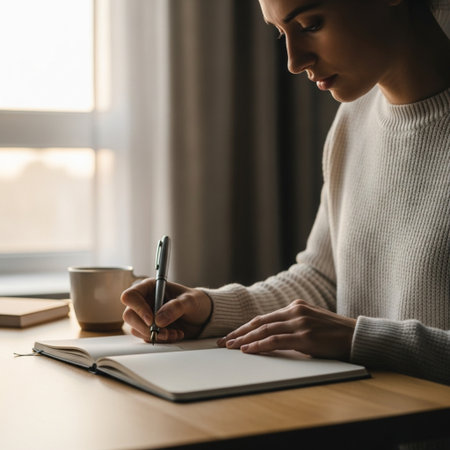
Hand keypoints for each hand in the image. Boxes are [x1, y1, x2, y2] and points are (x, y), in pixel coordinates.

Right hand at [121, 279, 211, 342]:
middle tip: (164, 331)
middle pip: (129, 316)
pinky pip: (146, 338)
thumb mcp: (190, 301)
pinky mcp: (150, 328)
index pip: (131, 296)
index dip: (138, 308)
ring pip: (136, 329)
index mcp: (151, 287)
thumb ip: (176, 307)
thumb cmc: (196, 301)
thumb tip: (159, 319)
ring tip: (174, 332)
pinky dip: (160, 340)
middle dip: (146, 327)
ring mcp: (146, 316)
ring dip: (155, 335)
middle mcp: (145, 301)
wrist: (204, 316)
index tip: (152, 319)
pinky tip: (174, 334)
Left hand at [218, 299, 355, 360]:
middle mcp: (295, 311)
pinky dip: (259, 345)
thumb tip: (272, 336)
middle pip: (260, 322)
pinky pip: (275, 340)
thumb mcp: (311, 322)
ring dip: (244, 339)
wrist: (356, 336)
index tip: (232, 335)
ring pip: (264, 330)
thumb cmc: (334, 333)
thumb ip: (292, 324)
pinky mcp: (305, 336)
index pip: (264, 317)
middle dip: (239, 332)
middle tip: (223, 341)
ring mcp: (299, 322)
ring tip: (230, 347)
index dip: (245, 327)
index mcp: (295, 306)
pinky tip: (248, 350)